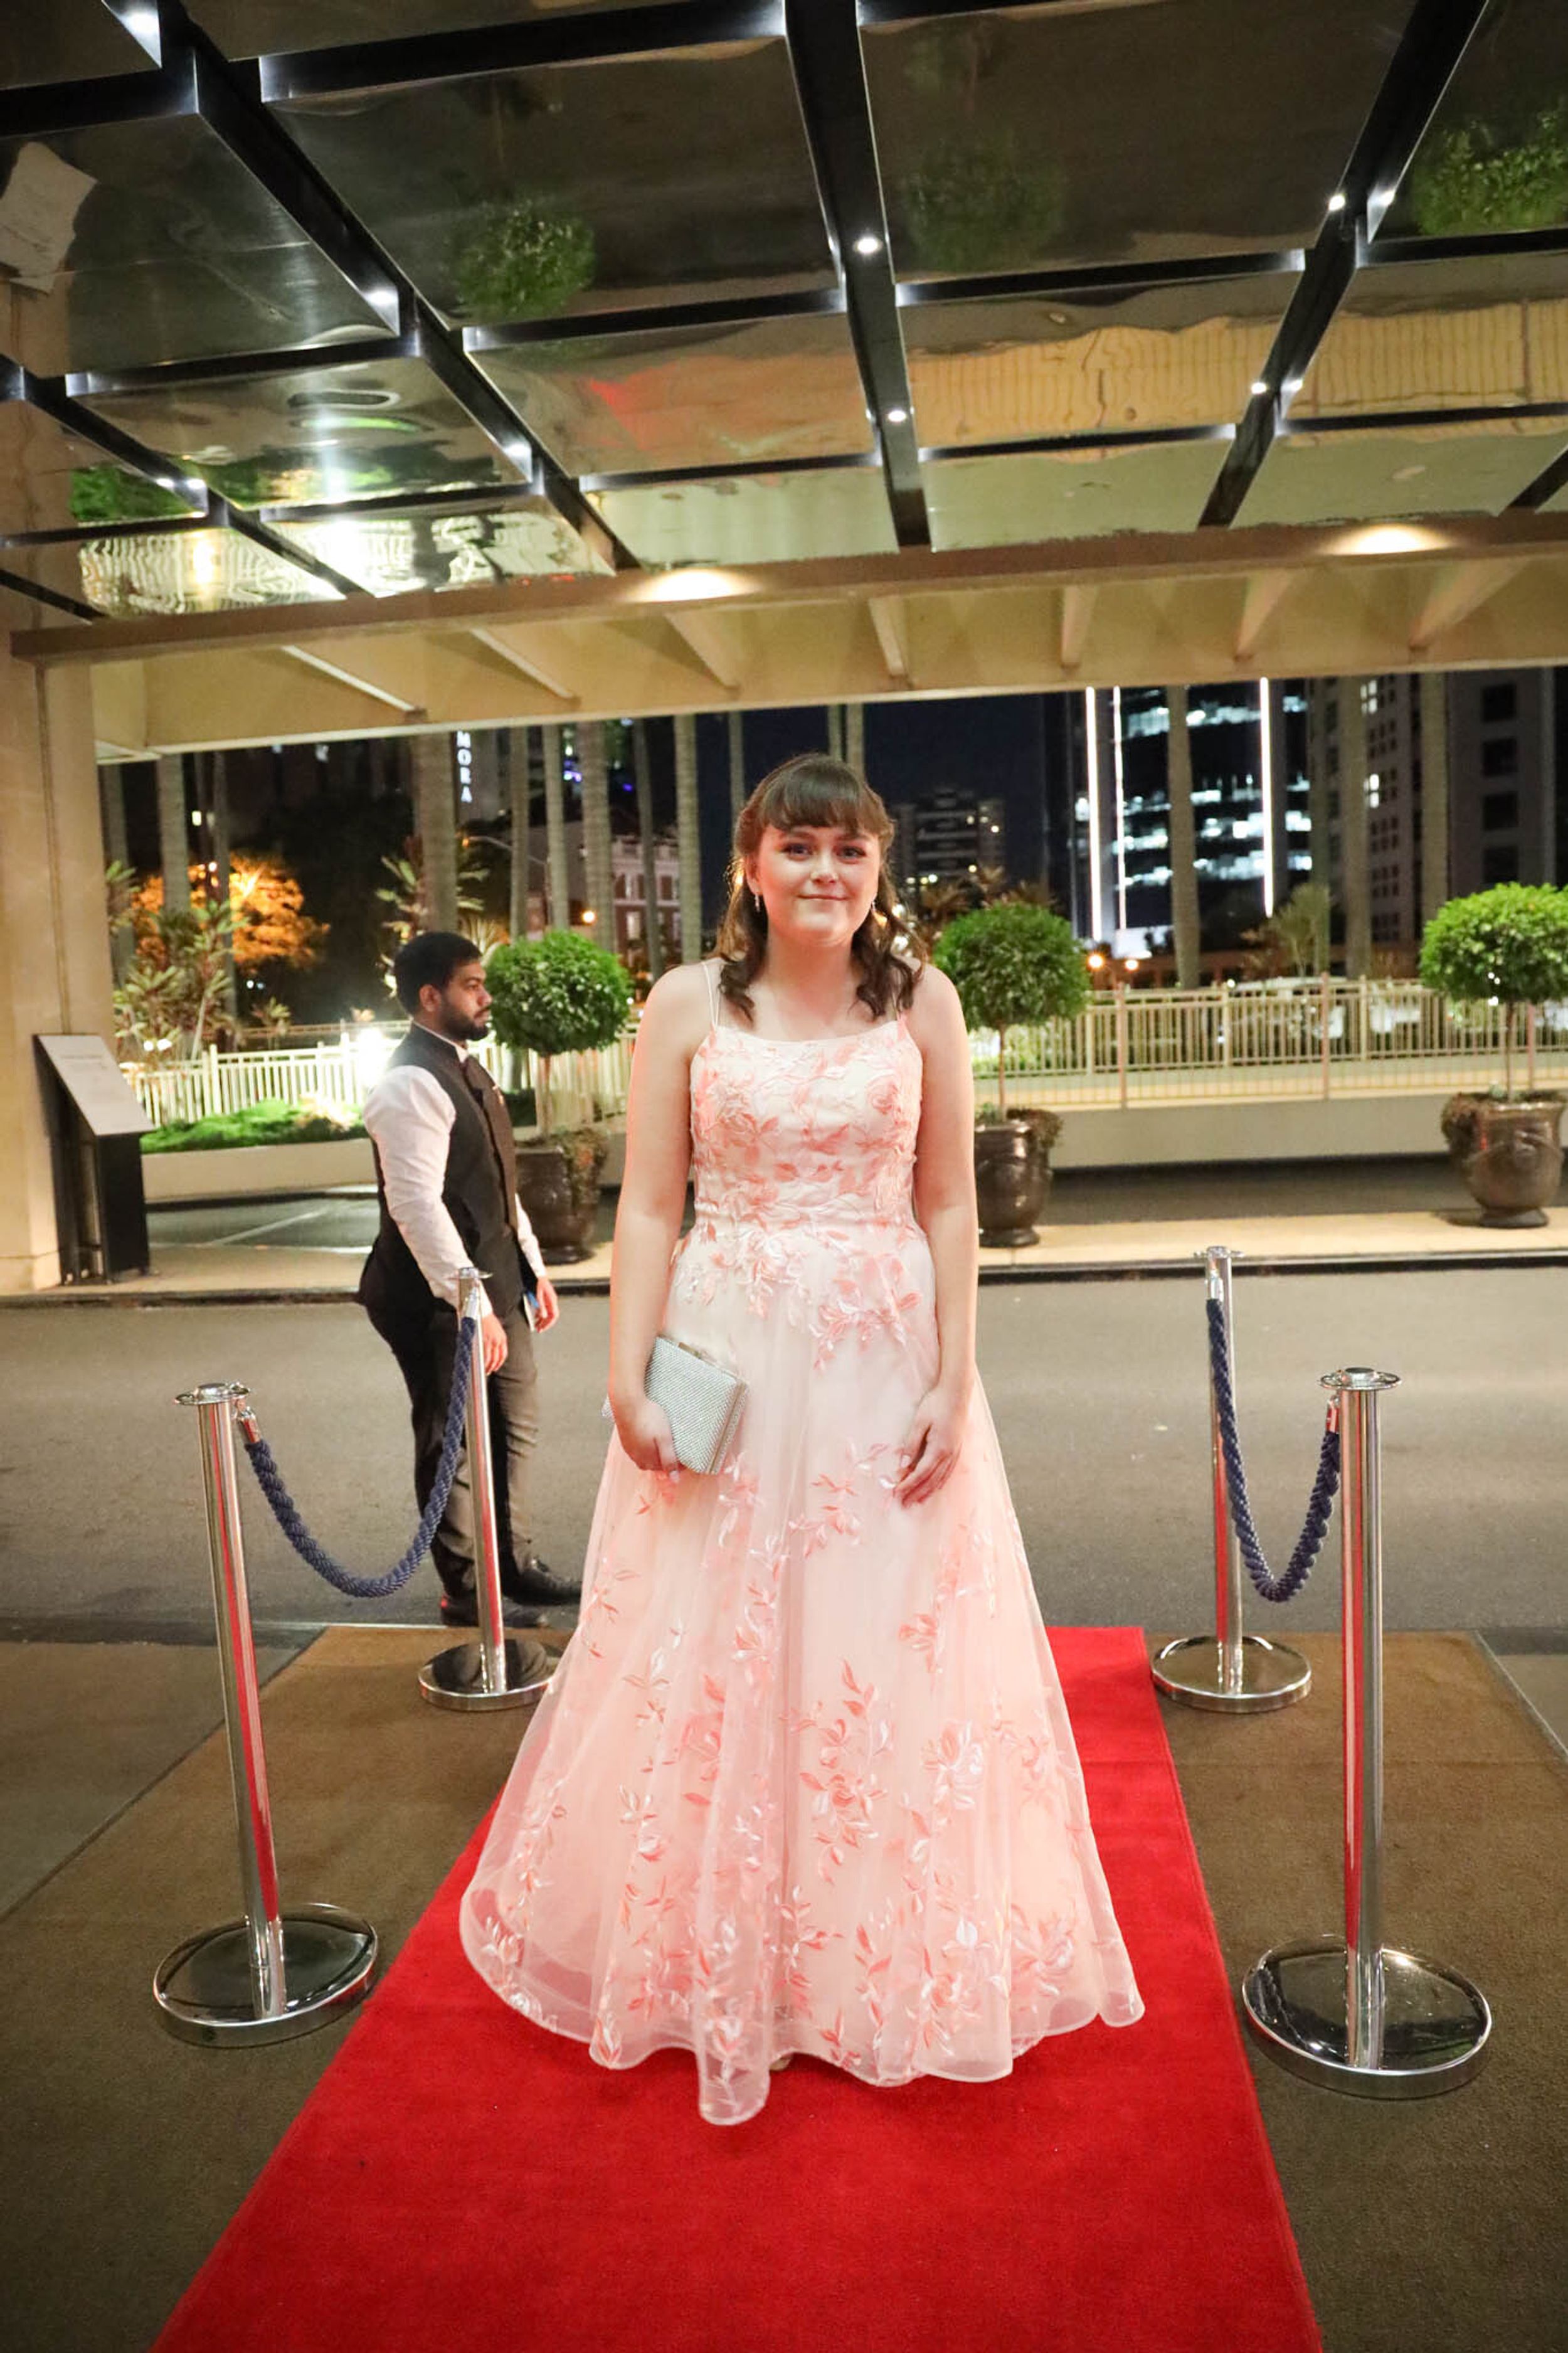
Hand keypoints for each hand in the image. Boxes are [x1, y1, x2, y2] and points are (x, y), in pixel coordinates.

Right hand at [480, 1311, 508, 1374]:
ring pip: (491, 1359)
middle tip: (489, 1371)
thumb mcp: (497, 1330)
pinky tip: (481, 1365)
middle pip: (498, 1359)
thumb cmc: (487, 1319)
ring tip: (485, 1370)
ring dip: (488, 1366)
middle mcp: (499, 1341)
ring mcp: (491, 1341)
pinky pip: (484, 1355)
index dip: (500, 1363)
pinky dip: (483, 1362)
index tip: (496, 1366)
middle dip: (493, 1367)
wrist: (482, 1312)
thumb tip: (492, 1350)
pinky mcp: (484, 1341)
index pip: (503, 1354)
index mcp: (503, 1338)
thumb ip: (496, 1340)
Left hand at [533, 1275, 560, 1332]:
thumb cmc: (540, 1283)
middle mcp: (552, 1302)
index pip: (554, 1316)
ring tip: (536, 1325)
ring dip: (542, 1320)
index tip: (542, 1328)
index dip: (548, 1323)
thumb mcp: (538, 1295)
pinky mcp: (546, 1300)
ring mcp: (549, 1301)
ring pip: (548, 1314)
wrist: (539, 1275)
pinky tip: (535, 1317)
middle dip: (545, 1324)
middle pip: (551, 1317)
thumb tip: (543, 1316)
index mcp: (552, 1301)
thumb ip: (541, 1306)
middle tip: (538, 1329)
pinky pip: (545, 1310)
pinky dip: (540, 1315)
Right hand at [613, 1393, 679, 1479]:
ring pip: (645, 1456)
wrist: (627, 1403)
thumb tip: (674, 1481)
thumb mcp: (664, 1439)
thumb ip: (669, 1460)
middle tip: (676, 1447)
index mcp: (647, 1461)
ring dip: (655, 1452)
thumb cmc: (649, 1418)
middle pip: (655, 1464)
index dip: (678, 1463)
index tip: (686, 1455)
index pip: (666, 1469)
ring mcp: (629, 1449)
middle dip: (666, 1459)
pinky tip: (649, 1436)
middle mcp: (636, 1458)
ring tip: (664, 1441)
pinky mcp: (625, 1439)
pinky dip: (646, 1446)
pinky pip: (638, 1447)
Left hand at [892, 1384, 968, 1505]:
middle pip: (931, 1481)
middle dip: (916, 1493)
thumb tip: (903, 1466)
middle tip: (903, 1505)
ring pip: (941, 1479)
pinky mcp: (957, 1449)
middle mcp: (949, 1455)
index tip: (896, 1493)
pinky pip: (948, 1472)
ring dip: (927, 1492)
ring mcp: (955, 1453)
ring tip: (916, 1501)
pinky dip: (939, 1483)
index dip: (908, 1485)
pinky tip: (934, 1487)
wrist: (957, 1393)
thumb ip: (911, 1444)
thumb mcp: (919, 1422)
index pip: (920, 1474)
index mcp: (938, 1449)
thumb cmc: (936, 1404)